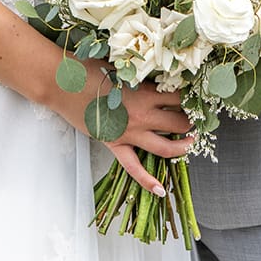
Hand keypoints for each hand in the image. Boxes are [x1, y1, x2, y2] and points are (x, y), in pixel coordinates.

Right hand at [50, 72, 191, 195]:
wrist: (64, 85)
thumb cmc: (89, 71)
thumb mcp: (122, 70)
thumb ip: (140, 79)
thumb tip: (156, 79)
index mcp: (146, 93)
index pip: (179, 98)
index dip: (191, 99)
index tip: (196, 98)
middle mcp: (143, 115)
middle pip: (178, 123)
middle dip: (190, 122)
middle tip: (195, 120)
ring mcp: (130, 133)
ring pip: (165, 147)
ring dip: (182, 147)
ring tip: (190, 143)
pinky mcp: (115, 145)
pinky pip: (134, 168)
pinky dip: (148, 181)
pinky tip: (161, 190)